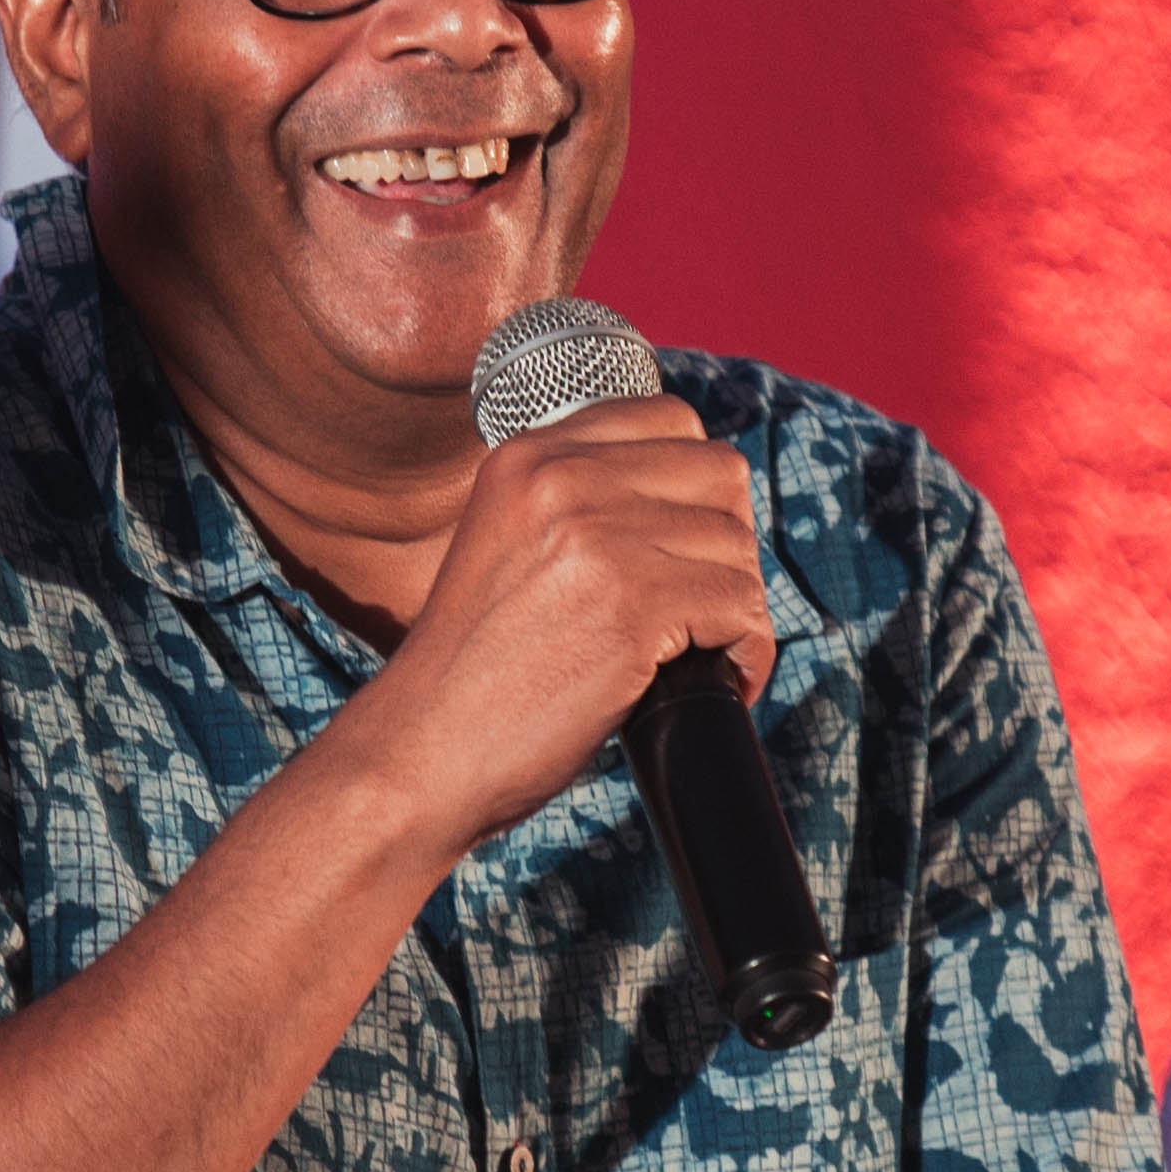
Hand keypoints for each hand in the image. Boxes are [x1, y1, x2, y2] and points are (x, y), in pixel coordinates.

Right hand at [336, 393, 773, 854]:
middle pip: (719, 474)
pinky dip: (746, 653)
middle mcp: (562, 476)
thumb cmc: (474, 671)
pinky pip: (741, 609)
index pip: (670, 420)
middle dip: (727, 544)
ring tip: (706, 654)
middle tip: (705, 606)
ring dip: (737, 607)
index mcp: (530, 454)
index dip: (699, 487)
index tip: (688, 547)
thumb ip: (578, 506)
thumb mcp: (510, 546)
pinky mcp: (633, 605)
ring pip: (737, 547)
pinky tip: (718, 682)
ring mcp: (599, 537)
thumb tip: (698, 506)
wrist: (424, 751)